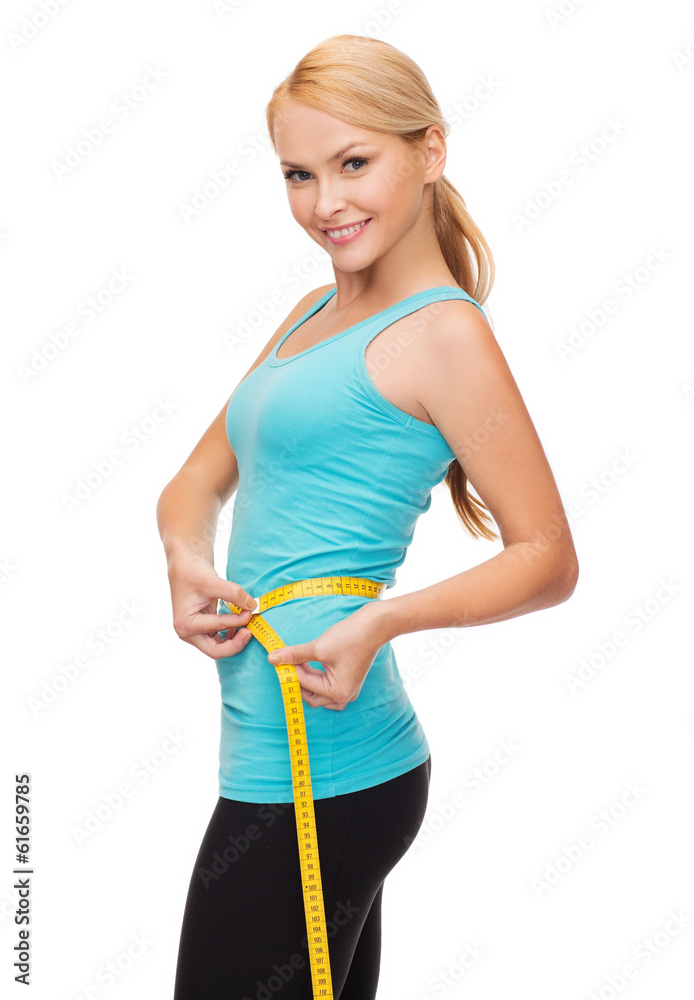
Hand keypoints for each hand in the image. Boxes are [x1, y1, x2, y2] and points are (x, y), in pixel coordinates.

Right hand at [166, 551, 257, 659]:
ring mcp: (195, 632)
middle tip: (251, 632)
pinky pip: (219, 639)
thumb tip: (253, 606)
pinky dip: (231, 635)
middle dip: (235, 644)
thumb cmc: (193, 572)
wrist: (186, 564)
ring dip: (235, 641)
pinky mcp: (203, 628)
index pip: (218, 628)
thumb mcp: (214, 582)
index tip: (252, 610)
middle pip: (216, 651)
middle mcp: (188, 633)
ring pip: (219, 648)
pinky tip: (241, 626)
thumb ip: (234, 594)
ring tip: (248, 627)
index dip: (238, 621)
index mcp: (186, 625)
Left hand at [266, 600, 387, 709]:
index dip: (290, 670)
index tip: (278, 657)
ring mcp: (348, 689)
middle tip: (286, 661)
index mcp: (338, 692)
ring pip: (318, 693)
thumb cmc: (351, 637)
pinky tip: (308, 662)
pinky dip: (316, 677)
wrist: (375, 624)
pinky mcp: (349, 679)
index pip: (305, 684)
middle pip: (311, 696)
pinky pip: (327, 686)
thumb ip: (294, 655)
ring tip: (298, 661)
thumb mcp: (318, 647)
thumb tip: (273, 658)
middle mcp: (344, 696)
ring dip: (306, 680)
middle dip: (297, 679)